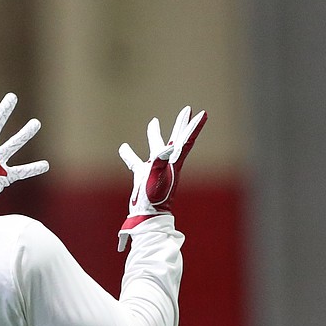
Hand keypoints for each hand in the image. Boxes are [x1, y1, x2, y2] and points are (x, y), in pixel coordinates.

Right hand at [117, 106, 206, 249]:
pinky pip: (135, 161)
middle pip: (175, 139)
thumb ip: (162, 161)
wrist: (148, 216)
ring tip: (153, 121)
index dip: (194, 127)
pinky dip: (129, 154)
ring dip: (154, 135)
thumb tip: (166, 147)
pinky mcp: (142, 176)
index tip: (202, 113)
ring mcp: (154, 170)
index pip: (186, 140)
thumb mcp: (158, 177)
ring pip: (155, 147)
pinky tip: (124, 148)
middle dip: (180, 124)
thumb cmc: (155, 199)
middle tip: (186, 109)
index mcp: (173, 163)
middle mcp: (166, 164)